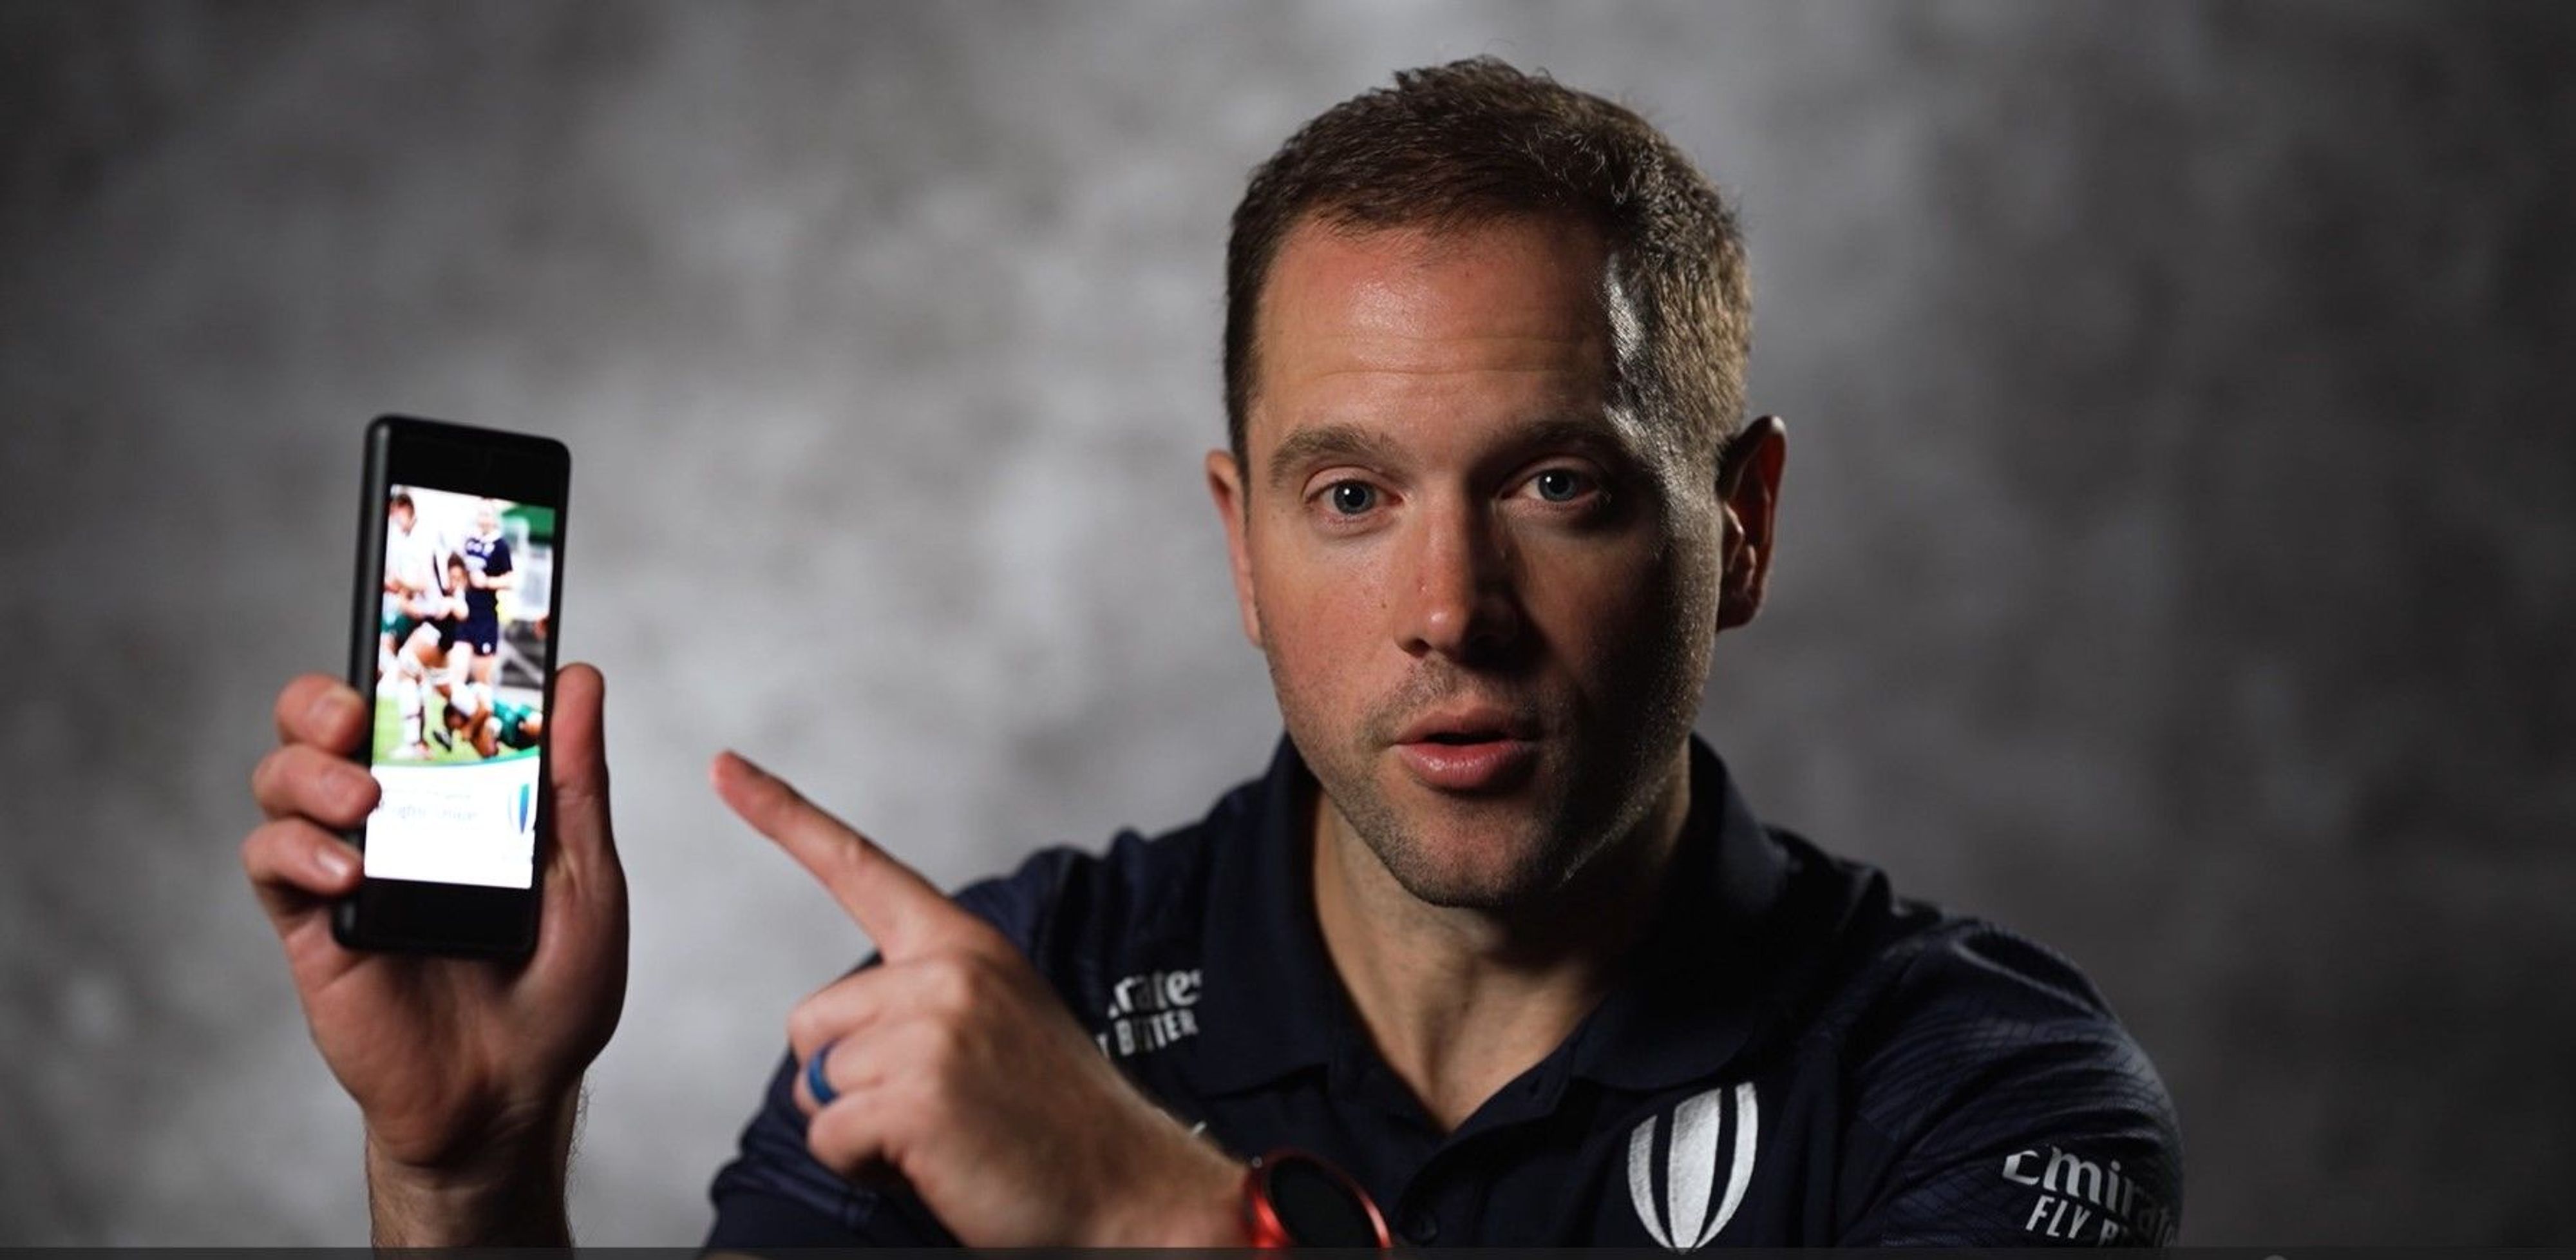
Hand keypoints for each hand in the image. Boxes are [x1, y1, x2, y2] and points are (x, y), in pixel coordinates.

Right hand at [242, 667, 627, 1241]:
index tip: (409, 615)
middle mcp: (396, 816)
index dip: (399, 652)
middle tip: (360, 710)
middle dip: (325, 696)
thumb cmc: (557, 988)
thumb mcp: (587, 876)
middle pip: (323, 722)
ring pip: (282, 777)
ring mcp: (347, 865)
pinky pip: (270, 861)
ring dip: (311, 770)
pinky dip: (297, 849)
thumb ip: (573, 781)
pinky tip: (347, 870)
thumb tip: (576, 677)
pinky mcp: (311, 924)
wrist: (512, 1093)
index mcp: (462, 792)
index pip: (414, 702)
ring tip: (365, 799)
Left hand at [713, 753, 1246, 1246]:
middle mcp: (947, 973)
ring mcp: (934, 1030)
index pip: (860, 866)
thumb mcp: (1000, 1021)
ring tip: (940, 1137)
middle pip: (812, 1021)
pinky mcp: (918, 1095)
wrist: (1132, 1186)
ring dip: (858, 1127)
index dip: (782, 814)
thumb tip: (837, 1041)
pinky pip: (829, 1134)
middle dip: (844, 1078)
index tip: (724, 767)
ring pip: (816, 1083)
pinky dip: (862, 1166)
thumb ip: (926, 999)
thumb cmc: (1056, 1122)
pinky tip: (931, 1164)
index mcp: (965, 945)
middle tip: (928, 1109)